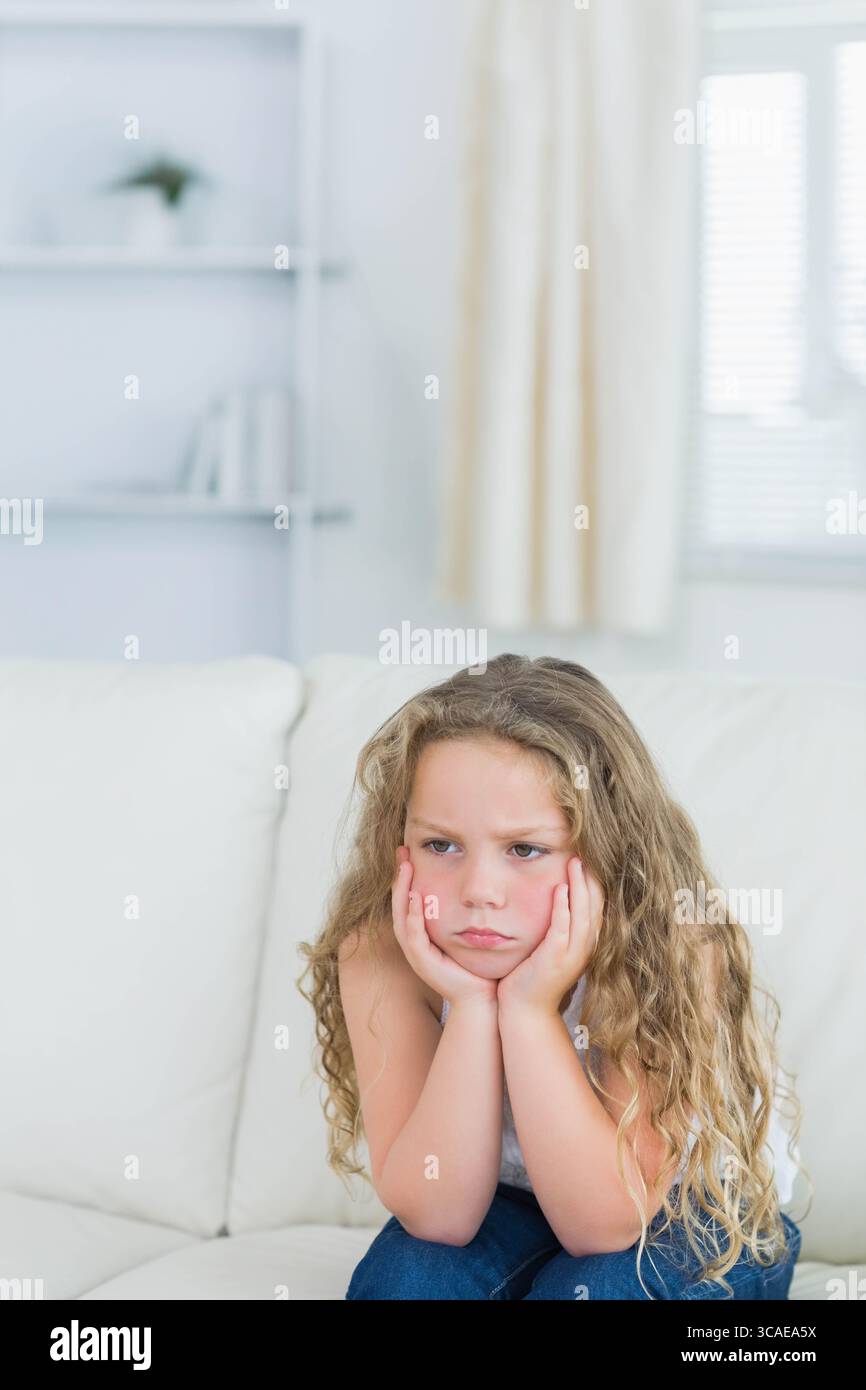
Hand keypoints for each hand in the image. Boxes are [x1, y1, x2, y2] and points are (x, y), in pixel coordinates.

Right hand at [391, 845, 497, 1006]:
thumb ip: (466, 913)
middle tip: (402, 851)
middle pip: (399, 904)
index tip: (410, 852)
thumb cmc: (479, 966)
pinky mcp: (423, 963)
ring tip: (405, 868)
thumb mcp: (469, 933)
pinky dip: (413, 917)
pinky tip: (416, 900)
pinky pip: (414, 936)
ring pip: (401, 917)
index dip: (407, 877)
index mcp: (423, 935)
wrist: (483, 998)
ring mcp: (417, 954)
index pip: (409, 900)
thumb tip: (476, 887)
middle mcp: (415, 943)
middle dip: (399, 877)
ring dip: (402, 892)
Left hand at [496, 857, 602, 1016]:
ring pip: (582, 913)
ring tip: (576, 861)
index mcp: (585, 944)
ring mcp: (571, 954)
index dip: (595, 882)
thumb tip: (556, 896)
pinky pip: (562, 928)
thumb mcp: (551, 948)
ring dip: (580, 886)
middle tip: (586, 851)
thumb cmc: (532, 976)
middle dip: (591, 878)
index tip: (590, 858)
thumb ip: (558, 925)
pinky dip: (563, 907)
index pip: (597, 907)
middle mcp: (584, 948)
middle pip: (595, 906)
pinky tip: (560, 889)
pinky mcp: (554, 958)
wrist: (525, 1010)